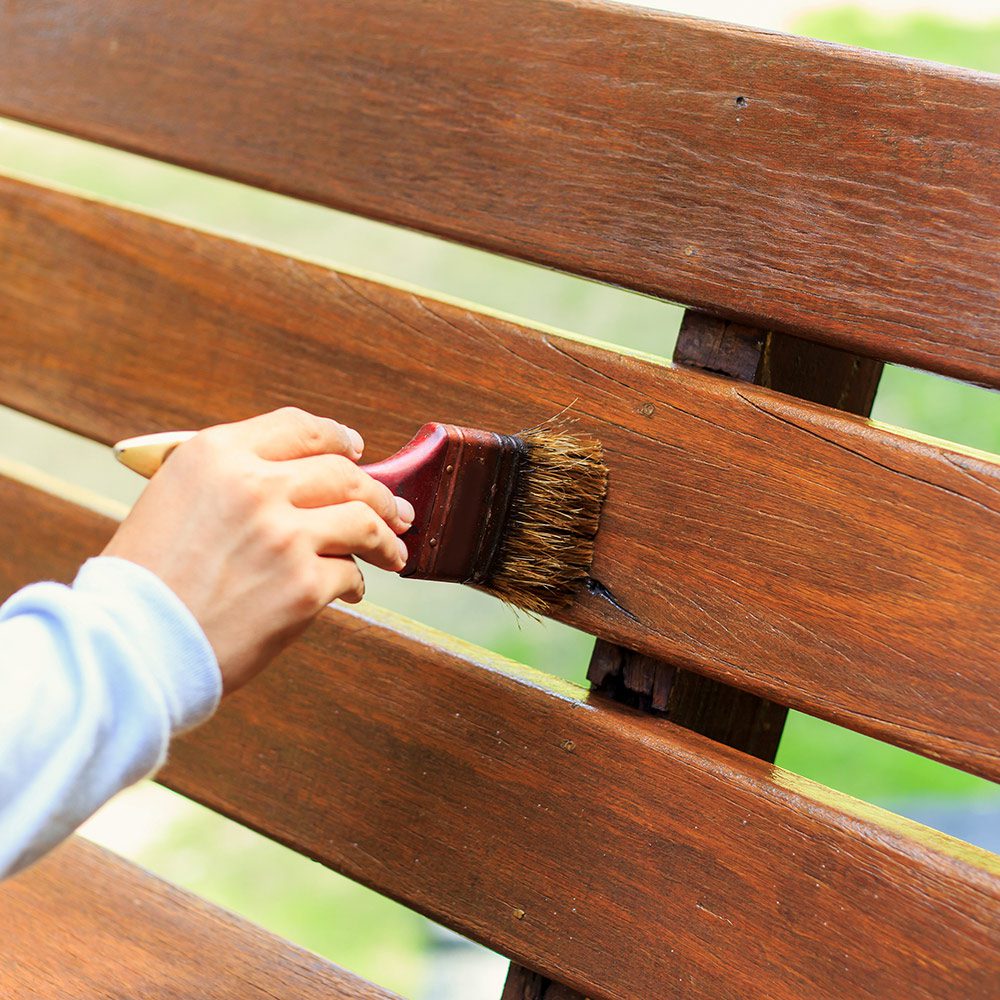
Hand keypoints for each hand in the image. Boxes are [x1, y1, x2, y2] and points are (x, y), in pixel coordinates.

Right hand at [102, 407, 413, 692]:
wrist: (130, 645)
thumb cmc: (145, 579)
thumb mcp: (173, 497)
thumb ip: (232, 478)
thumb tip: (294, 480)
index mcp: (218, 454)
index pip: (300, 428)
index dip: (338, 438)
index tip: (357, 449)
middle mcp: (255, 485)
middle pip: (344, 473)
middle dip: (379, 492)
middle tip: (396, 509)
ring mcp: (284, 535)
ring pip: (363, 520)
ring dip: (387, 537)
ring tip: (394, 551)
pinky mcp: (302, 586)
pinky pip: (350, 574)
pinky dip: (355, 583)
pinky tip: (351, 591)